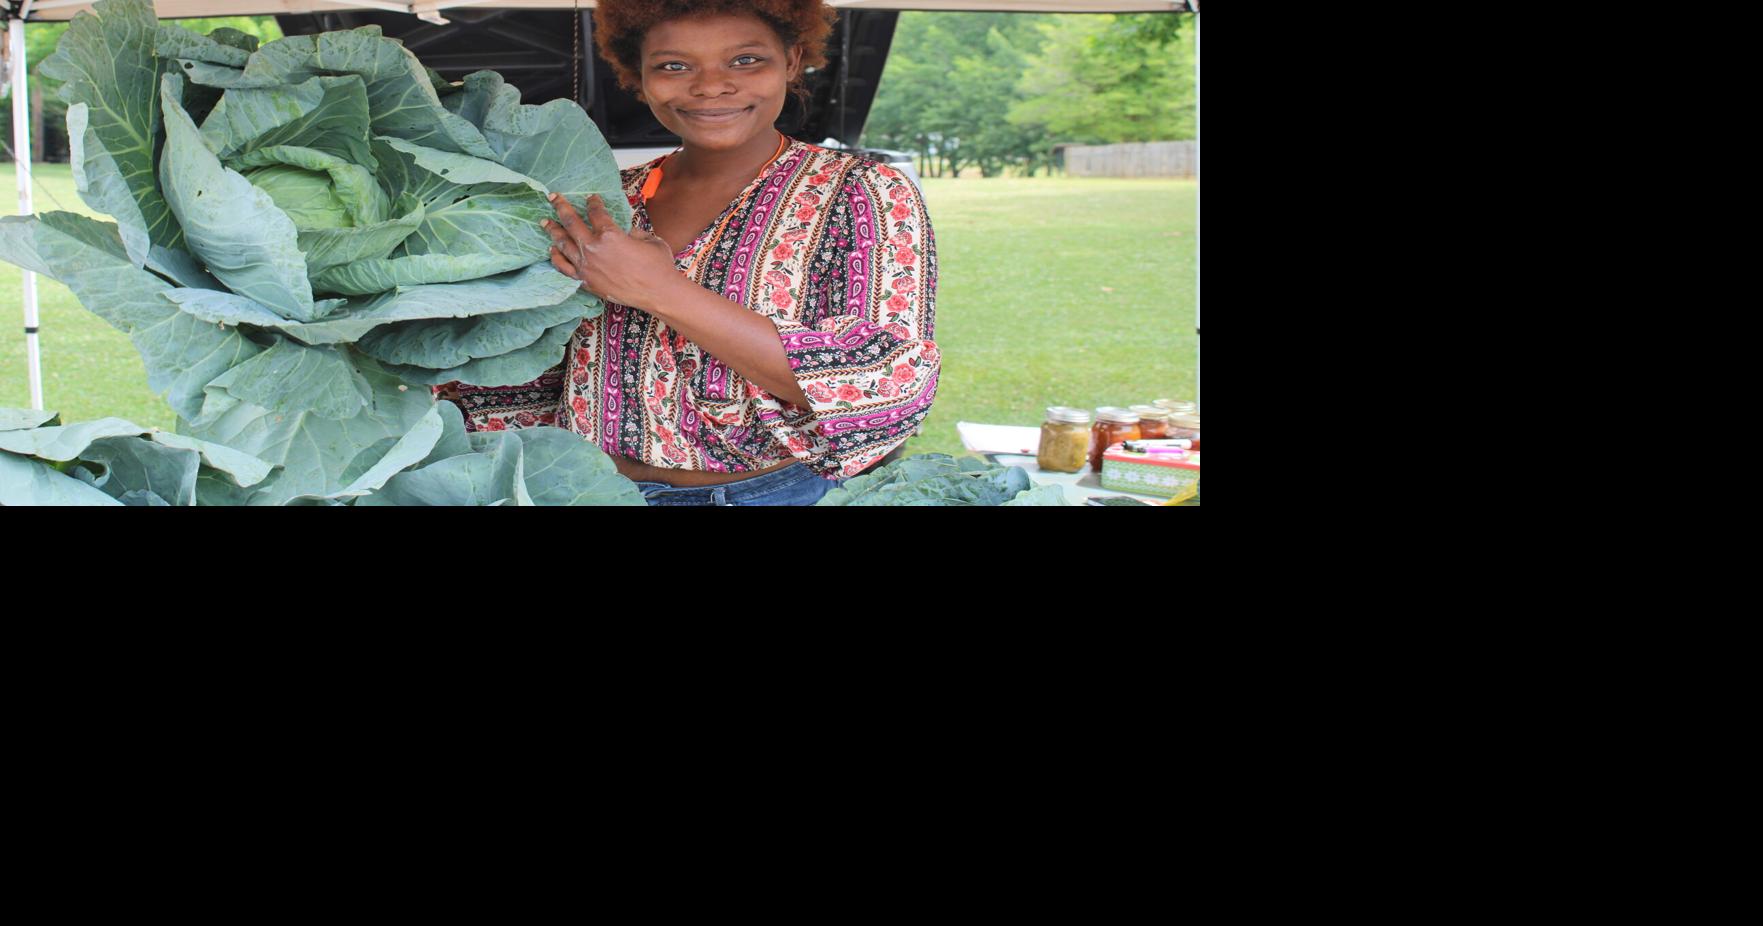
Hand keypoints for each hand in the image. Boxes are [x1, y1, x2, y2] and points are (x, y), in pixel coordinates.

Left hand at [543, 194, 678, 309]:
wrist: (658, 293)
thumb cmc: (658, 265)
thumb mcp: (650, 240)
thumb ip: (634, 232)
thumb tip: (628, 232)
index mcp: (610, 234)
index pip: (596, 212)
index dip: (593, 202)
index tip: (591, 198)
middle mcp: (593, 248)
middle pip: (571, 222)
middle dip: (561, 207)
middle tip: (553, 198)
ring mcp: (587, 266)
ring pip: (563, 244)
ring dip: (553, 231)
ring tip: (545, 222)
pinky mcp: (586, 282)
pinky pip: (564, 268)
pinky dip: (556, 258)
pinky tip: (552, 251)